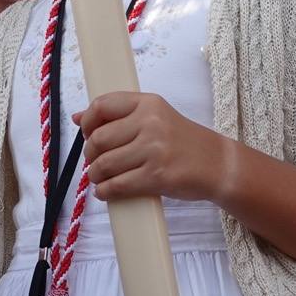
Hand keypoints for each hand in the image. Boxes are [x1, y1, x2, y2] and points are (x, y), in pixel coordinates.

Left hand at [77, 91, 223, 201]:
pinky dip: (105, 192)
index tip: (88, 134)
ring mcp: (154, 150)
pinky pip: (118, 185)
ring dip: (96, 176)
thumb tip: (78, 118)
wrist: (218, 164)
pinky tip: (106, 192)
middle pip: (99, 139)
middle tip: (95, 162)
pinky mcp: (157, 176)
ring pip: (105, 164)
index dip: (88, 123)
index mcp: (148, 103)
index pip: (102, 106)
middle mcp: (150, 123)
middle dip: (90, 155)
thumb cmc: (182, 141)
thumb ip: (119, 116)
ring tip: (101, 178)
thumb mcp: (155, 117)